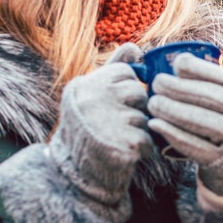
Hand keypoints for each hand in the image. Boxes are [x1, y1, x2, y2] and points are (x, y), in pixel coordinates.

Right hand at [51, 43, 152, 203]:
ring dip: (138, 130)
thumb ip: (113, 69)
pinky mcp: (123, 144)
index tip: (114, 104)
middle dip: (135, 109)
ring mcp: (107, 122)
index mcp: (84, 85)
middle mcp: (92, 100)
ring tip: (117, 139)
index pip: (125, 72)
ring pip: (144, 117)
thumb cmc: (87, 131)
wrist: (74, 176)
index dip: (127, 89)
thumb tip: (134, 46)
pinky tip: (125, 153)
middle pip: (138, 92)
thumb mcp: (92, 95)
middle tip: (117, 124)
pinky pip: (148, 139)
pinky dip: (142, 149)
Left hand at [147, 54, 222, 195]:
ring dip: (174, 110)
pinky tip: (155, 124)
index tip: (177, 64)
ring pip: (203, 121)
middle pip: (212, 99)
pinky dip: (172, 134)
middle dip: (180, 88)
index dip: (201, 69)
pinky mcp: (218, 160)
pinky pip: (194, 146)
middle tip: (156, 83)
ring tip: (152, 103)